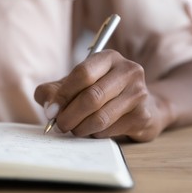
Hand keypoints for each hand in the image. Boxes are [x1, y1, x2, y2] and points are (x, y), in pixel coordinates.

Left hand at [34, 49, 169, 140]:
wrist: (140, 107)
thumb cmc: (101, 93)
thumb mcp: (75, 85)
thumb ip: (54, 91)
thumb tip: (49, 108)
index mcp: (108, 58)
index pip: (83, 73)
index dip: (63, 95)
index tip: (51, 111)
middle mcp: (128, 71)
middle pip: (92, 97)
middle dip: (70, 116)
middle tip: (60, 126)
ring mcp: (139, 93)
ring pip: (101, 117)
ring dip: (81, 128)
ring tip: (74, 130)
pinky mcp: (142, 116)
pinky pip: (110, 130)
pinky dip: (95, 134)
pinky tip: (93, 131)